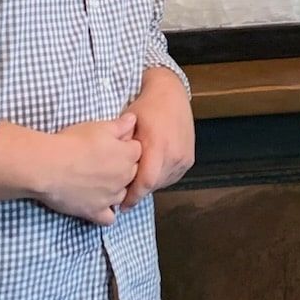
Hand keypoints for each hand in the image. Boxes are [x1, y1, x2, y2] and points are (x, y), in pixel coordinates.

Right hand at [36, 115, 142, 225]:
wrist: (49, 166)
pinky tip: (97, 205)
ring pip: (122, 195)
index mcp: (128, 155)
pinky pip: (109, 218)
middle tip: (103, 163)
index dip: (125, 147)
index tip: (112, 145)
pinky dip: (105, 213)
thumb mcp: (99, 127)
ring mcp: (111, 197)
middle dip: (123, 168)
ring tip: (99, 184)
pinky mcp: (95, 212)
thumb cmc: (74, 142)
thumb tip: (133, 120)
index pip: (137, 150)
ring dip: (115, 190)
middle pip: (132, 173)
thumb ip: (120, 125)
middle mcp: (125, 178)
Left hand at [121, 68, 194, 209]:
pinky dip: (159, 178)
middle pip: (154, 185)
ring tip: (136, 182)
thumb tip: (110, 173)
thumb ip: (122, 149)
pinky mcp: (189, 159)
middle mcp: (175, 154)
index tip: (121, 205)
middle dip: (138, 191)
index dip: (133, 196)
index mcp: (158, 146)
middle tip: (123, 194)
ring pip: (163, 182)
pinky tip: (149, 171)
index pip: (146, 182)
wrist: (170, 94)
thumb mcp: (128, 125)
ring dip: (149, 184)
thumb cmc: (145, 107)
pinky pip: (172, 176)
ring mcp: (184, 158)